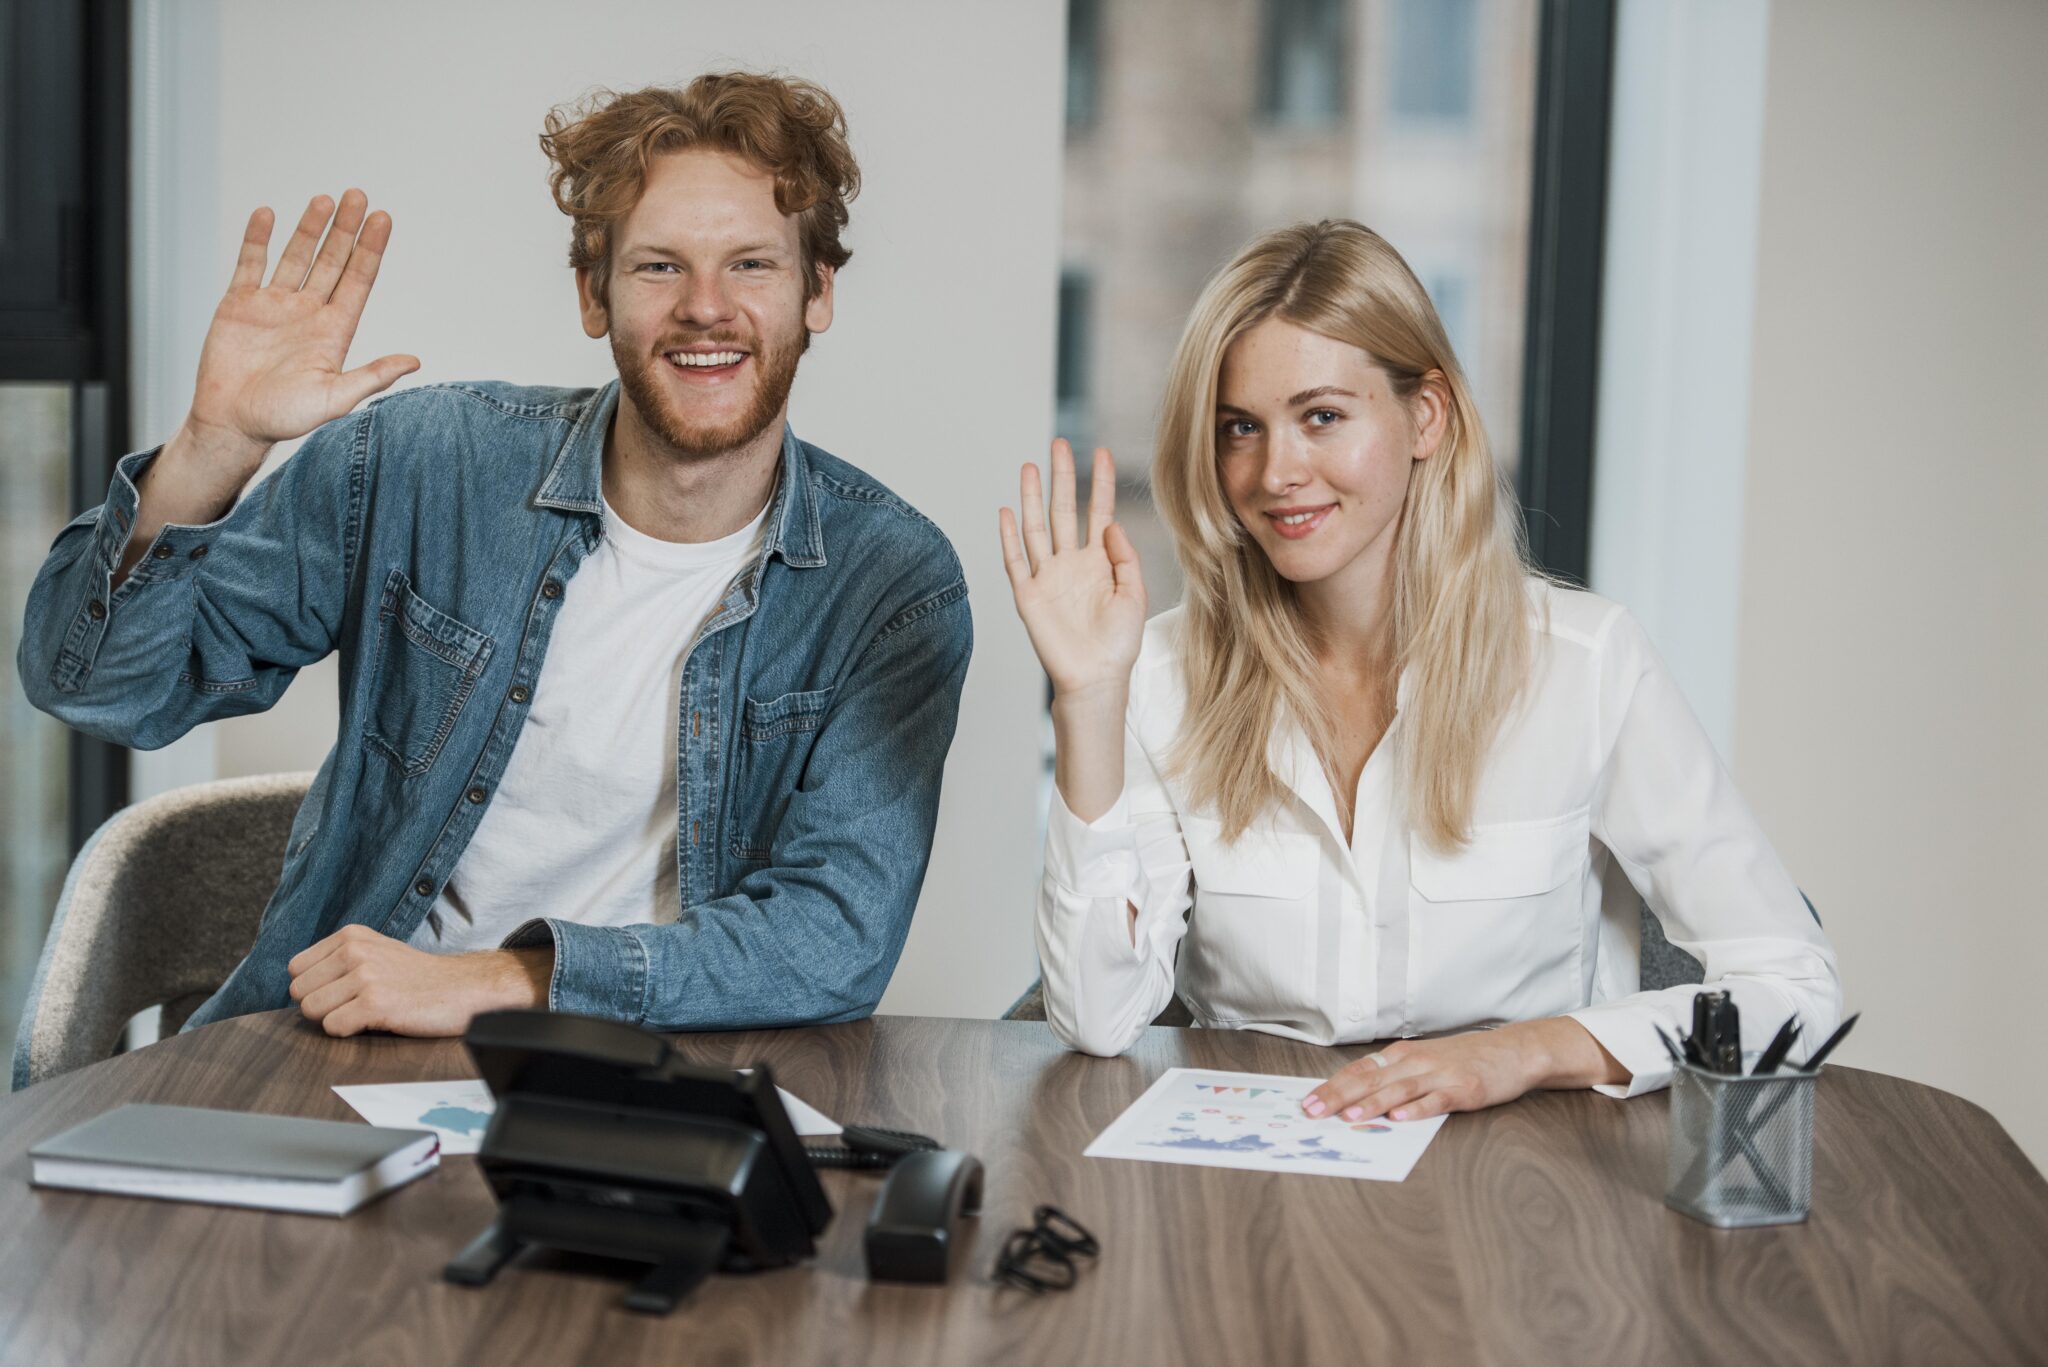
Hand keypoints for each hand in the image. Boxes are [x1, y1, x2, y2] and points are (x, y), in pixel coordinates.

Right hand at [186, 190, 418, 470]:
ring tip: (325, 199)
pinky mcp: (239, 304)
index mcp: (333, 331)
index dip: (370, 249)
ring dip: (310, 228)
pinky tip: (268, 214)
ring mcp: (274, 305)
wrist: (232, 423)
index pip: (358, 280)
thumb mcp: (334, 399)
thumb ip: (372, 376)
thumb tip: (414, 361)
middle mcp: (308, 312)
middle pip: (332, 261)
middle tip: (359, 195)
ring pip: (295, 256)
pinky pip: (250, 264)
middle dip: (346, 229)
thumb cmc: (283, 418)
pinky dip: (257, 239)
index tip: (383, 219)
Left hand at [287, 925, 548, 1037]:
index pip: (296, 968)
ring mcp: (365, 975)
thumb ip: (338, 960)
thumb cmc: (418, 978)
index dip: (314, 986)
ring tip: (366, 1012)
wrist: (463, 989)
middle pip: (298, 992)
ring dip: (335, 1019)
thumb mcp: (376, 952)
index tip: (342, 991)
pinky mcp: (375, 1003)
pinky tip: (376, 1021)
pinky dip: (350, 1032)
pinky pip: (333, 1027)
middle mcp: (355, 950)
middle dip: (321, 1005)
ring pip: (311, 1010)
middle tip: (355, 1004)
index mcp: (351, 935)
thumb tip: (297, 986)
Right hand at [998, 440, 1146, 702]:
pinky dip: (1009, 536)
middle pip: (1063, 510)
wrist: (1095, 678)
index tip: (1100, 452)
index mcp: (1099, 562)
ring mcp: (1047, 577)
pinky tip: (1008, 511)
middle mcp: (1070, 563)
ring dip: (1033, 497)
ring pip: (1036, 527)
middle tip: (1059, 444)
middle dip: (1062, 477)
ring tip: (1031, 467)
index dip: (1099, 482)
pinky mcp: (1028, 595)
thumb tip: (1110, 524)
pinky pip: (1015, 561)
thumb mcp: (1134, 595)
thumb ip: (1125, 558)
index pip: (1098, 511)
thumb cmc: (1119, 643)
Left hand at [1300, 1019, 1626, 1122]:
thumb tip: (1355, 1098)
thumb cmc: (1463, 1059)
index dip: (1331, 1086)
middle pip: (1370, 1079)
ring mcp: (1441, 1074)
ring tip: (1349, 1117)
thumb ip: (1394, 1078)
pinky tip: (1400, 1118)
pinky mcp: (1465, 1089)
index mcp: (1402, 1055)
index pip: (1358, 1070)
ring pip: (1398, 1089)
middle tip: (1313, 1111)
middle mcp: (1416, 1062)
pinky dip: (1418, 1109)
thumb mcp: (1424, 1062)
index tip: (1306, 1101)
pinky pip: (1437, 1100)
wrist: (1513, 1050)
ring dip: (1372, 1104)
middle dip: (1338, 1096)